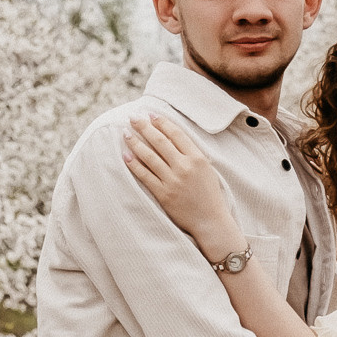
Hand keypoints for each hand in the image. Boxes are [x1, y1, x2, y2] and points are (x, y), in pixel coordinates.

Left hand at [122, 110, 240, 261]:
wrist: (211, 221)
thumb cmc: (210, 195)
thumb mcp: (207, 169)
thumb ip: (192, 154)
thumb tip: (173, 138)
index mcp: (197, 158)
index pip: (176, 134)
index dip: (162, 123)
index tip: (151, 115)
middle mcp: (184, 167)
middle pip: (160, 142)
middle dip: (144, 127)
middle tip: (132, 117)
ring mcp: (173, 181)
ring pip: (150, 157)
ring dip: (135, 143)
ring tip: (125, 133)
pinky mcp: (164, 194)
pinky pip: (145, 176)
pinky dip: (134, 165)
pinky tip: (126, 155)